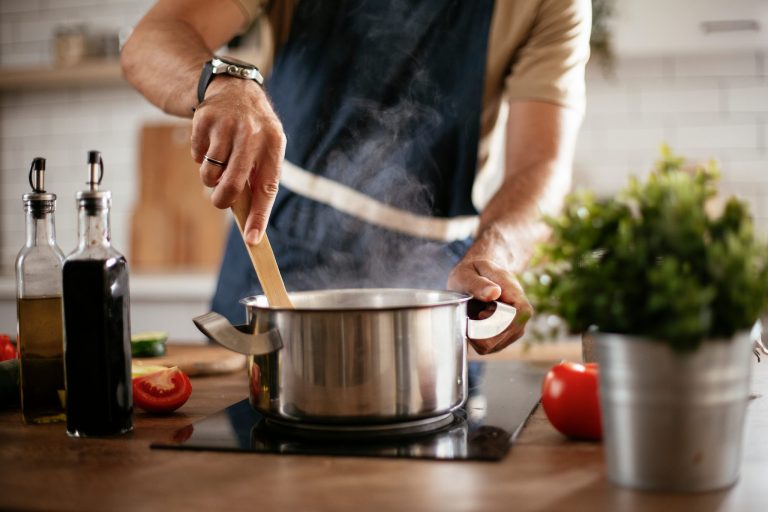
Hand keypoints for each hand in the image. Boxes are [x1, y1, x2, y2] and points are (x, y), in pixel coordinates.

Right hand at [190, 75, 285, 243]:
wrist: (234, 89)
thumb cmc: (254, 132)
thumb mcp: (266, 148)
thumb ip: (258, 178)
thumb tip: (248, 219)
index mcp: (274, 145)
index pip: (267, 188)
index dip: (259, 217)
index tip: (252, 240)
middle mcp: (252, 134)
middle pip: (232, 184)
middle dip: (222, 200)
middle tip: (220, 201)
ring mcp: (227, 125)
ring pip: (210, 174)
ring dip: (210, 177)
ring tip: (219, 162)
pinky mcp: (204, 120)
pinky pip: (196, 156)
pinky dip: (200, 157)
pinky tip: (210, 143)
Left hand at [447, 256, 532, 354]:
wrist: (480, 275)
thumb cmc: (474, 272)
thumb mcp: (469, 272)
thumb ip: (478, 283)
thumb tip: (494, 293)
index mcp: (519, 302)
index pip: (511, 324)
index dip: (489, 324)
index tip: (480, 313)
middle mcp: (521, 320)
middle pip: (497, 340)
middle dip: (478, 330)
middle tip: (475, 310)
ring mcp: (514, 331)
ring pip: (489, 346)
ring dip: (476, 332)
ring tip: (477, 312)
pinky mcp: (504, 339)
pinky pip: (485, 347)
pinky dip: (475, 336)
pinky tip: (477, 320)